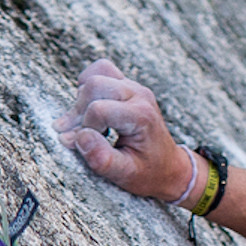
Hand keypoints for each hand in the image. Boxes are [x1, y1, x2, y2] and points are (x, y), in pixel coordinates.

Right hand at [54, 59, 194, 201]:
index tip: (87, 146)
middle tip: (77, 135)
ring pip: (96, 73)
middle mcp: (140, 96)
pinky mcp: (128, 85)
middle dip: (79, 111)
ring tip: (85, 122)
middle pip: (94, 85)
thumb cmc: (148, 172)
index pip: (98, 110)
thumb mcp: (125, 174)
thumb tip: (77, 138)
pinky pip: (102, 70)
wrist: (169, 167)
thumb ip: (101, 159)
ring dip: (82, 97)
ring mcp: (135, 87)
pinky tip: (90, 109)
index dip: (85, 129)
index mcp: (142, 116)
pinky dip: (88, 86)